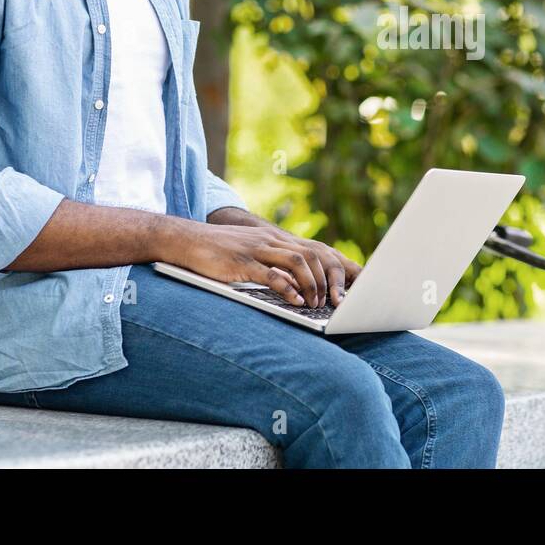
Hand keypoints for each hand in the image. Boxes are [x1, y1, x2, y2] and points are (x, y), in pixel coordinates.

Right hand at [175, 222, 361, 307]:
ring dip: (313, 284)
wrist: (185, 240)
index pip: (319, 249)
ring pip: (298, 261)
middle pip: (316, 254)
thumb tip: (299, 288)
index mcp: (278, 239)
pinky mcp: (241, 262)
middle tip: (340, 302)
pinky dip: (287, 288)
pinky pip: (270, 274)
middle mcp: (273, 240)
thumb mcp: (253, 254)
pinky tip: (296, 302)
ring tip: (318, 304)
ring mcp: (258, 249)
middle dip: (332, 278)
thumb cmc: (219, 252)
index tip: (360, 284)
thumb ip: (275, 265)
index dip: (341, 266)